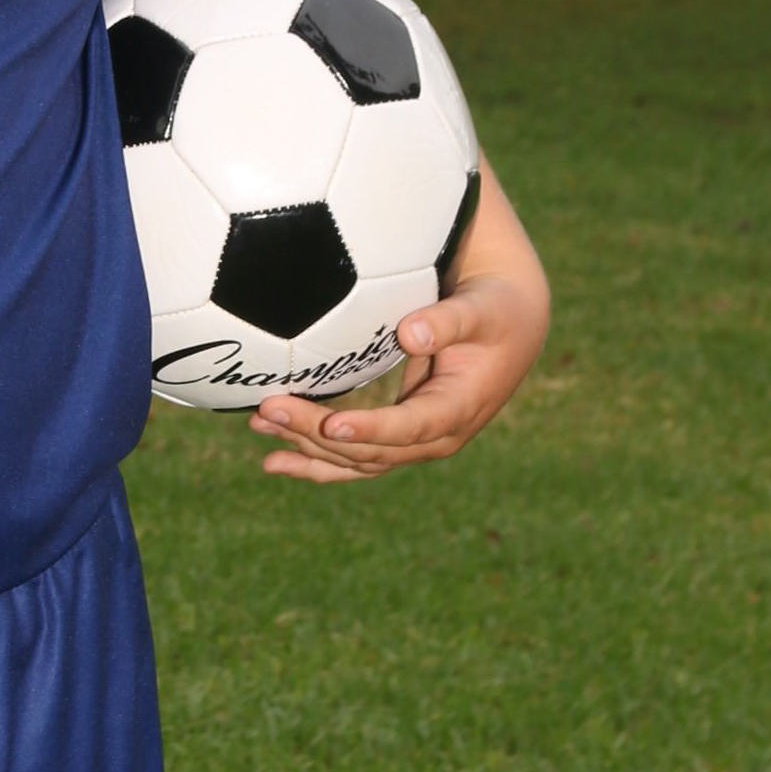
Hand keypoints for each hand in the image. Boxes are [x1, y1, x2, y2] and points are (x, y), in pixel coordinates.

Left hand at [248, 159, 549, 484]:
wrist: (510, 328)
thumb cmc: (493, 312)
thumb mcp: (480, 310)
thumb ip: (447, 320)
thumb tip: (411, 333)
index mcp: (459, 408)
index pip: (411, 428)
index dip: (372, 429)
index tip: (332, 424)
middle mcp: (436, 436)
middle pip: (371, 448)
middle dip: (317, 433)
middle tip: (268, 408)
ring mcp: (415, 442)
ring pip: (356, 459)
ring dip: (307, 448)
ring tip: (260, 427)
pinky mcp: (398, 437)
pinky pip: (354, 459)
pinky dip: (315, 461)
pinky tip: (276, 460)